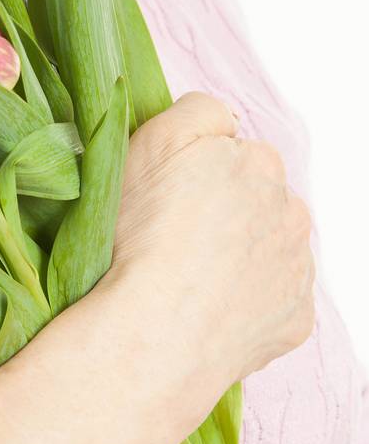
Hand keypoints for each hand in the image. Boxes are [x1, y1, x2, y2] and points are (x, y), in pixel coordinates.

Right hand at [109, 91, 315, 384]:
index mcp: (260, 164)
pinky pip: (274, 299)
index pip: (232, 152)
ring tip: (192, 274)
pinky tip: (210, 307)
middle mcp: (292, 212)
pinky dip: (248, 300)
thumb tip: (222, 120)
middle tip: (176, 234)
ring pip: (270, 247)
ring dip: (242, 253)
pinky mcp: (296, 320)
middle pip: (257, 199)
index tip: (170, 194)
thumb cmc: (145, 236)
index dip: (196, 170)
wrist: (156, 333)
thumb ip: (198, 110)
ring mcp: (297, 270)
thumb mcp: (153, 139)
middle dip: (227, 209)